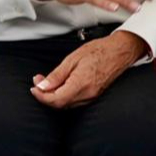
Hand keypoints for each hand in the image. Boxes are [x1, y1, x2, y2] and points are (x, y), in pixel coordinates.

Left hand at [30, 31, 146, 107]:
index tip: (34, 87)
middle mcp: (87, 94)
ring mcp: (92, 97)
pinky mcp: (94, 96)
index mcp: (81, 83)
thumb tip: (43, 86)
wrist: (120, 51)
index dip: (41, 96)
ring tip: (48, 82)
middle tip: (39, 81)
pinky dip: (64, 96)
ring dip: (54, 96)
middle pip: (59, 104)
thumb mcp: (74, 58)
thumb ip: (57, 74)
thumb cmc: (100, 50)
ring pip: (66, 104)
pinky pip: (75, 102)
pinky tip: (61, 86)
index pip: (55, 100)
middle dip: (45, 95)